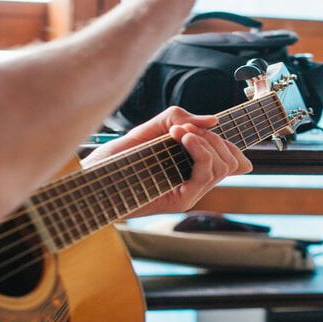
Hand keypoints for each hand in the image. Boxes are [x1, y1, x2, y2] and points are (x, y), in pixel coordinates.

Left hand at [83, 106, 251, 217]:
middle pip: (229, 163)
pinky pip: (204, 175)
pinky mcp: (179, 202)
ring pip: (220, 168)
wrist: (90, 178)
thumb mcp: (148, 130)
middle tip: (184, 128)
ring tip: (179, 132)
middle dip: (215, 139)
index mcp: (190, 171)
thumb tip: (212, 120)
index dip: (232, 145)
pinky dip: (198, 151)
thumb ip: (177, 119)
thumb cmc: (115, 158)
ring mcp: (188, 195)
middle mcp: (193, 185)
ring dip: (206, 142)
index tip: (213, 126)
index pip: (232, 163)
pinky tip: (181, 138)